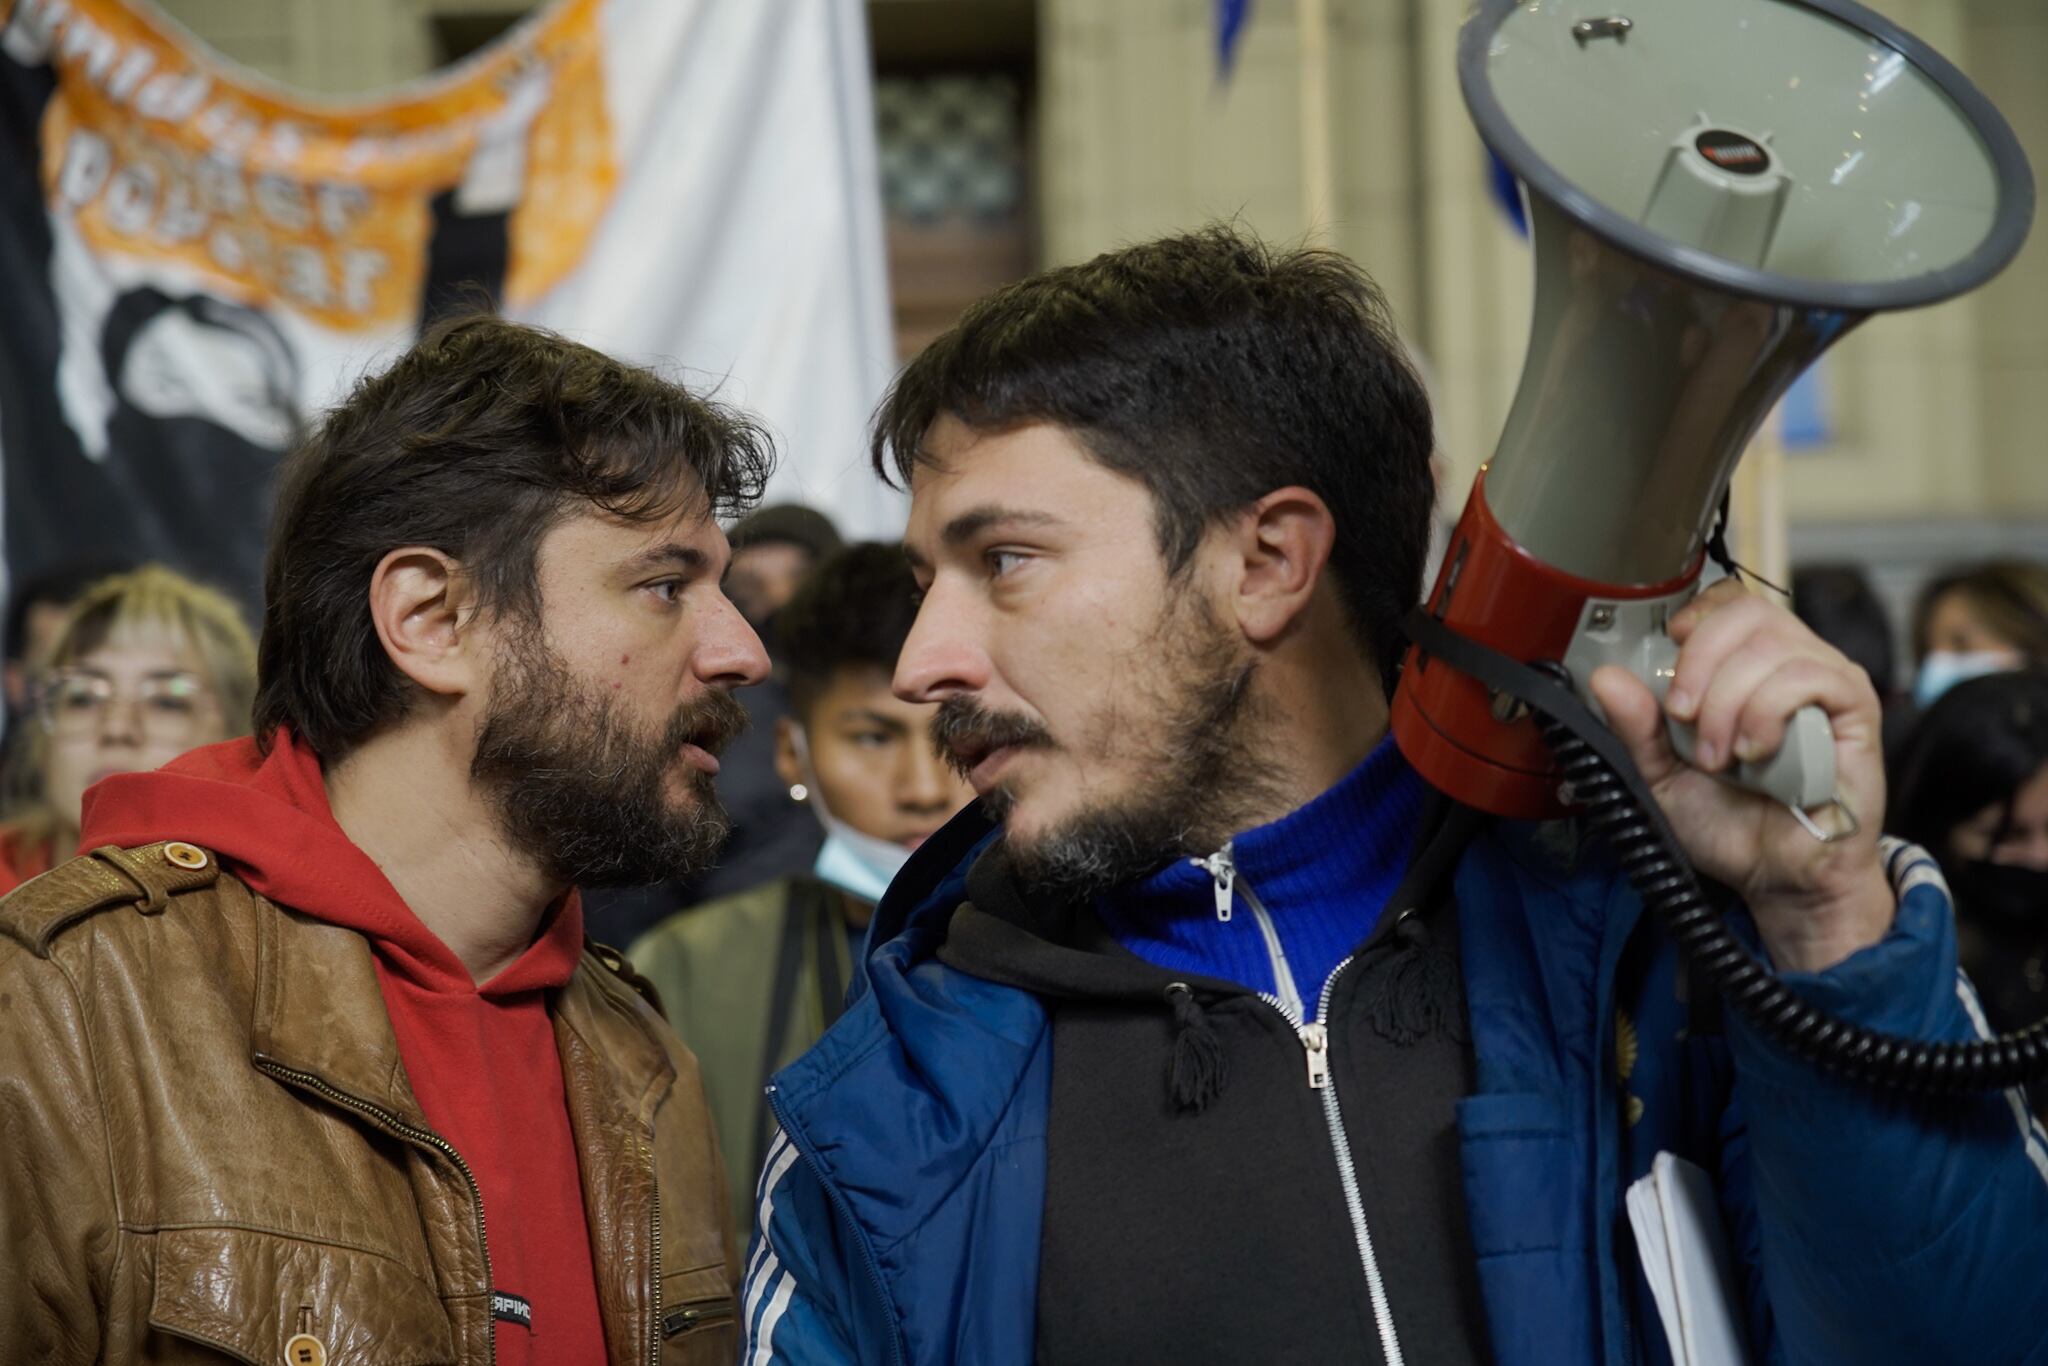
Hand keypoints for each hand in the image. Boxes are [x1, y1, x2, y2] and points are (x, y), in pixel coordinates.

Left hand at [1587, 578, 1894, 973]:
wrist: (1776, 876)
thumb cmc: (1728, 822)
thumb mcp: (1661, 774)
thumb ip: (1635, 727)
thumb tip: (1606, 678)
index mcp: (1745, 667)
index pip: (1729, 601)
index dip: (1698, 615)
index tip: (1671, 647)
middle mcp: (1789, 664)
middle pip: (1747, 614)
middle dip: (1701, 663)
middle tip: (1683, 719)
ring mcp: (1827, 682)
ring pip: (1773, 647)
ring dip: (1729, 702)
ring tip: (1718, 757)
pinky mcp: (1855, 709)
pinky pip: (1811, 678)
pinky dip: (1769, 711)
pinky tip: (1755, 752)